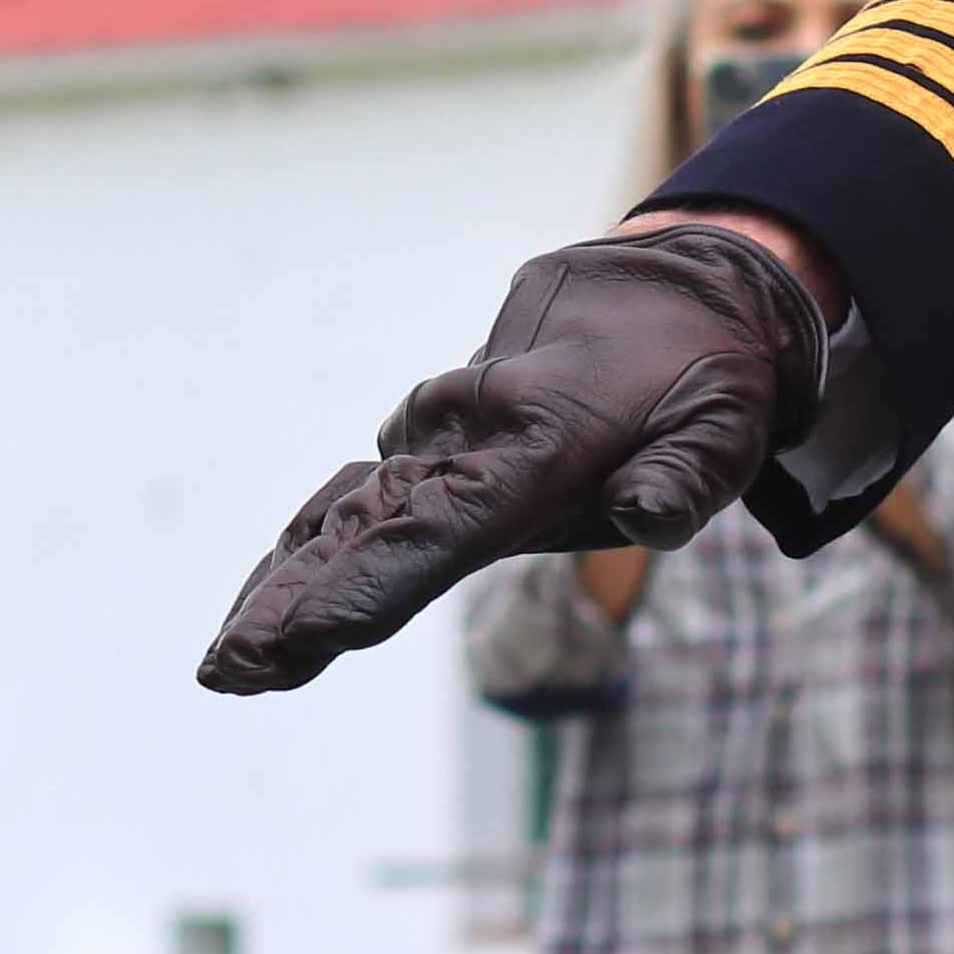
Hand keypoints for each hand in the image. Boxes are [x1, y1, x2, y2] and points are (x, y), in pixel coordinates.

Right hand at [196, 218, 821, 694]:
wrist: (683, 282)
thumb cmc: (714, 375)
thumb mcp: (728, 428)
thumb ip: (685, 479)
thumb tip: (645, 515)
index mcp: (540, 443)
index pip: (442, 527)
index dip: (368, 584)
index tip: (302, 634)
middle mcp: (476, 434)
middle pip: (367, 527)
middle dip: (293, 600)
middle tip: (225, 671)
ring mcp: (450, 427)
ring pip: (350, 508)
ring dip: (287, 580)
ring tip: (228, 660)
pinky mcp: (442, 428)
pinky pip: (367, 488)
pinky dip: (320, 540)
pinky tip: (276, 592)